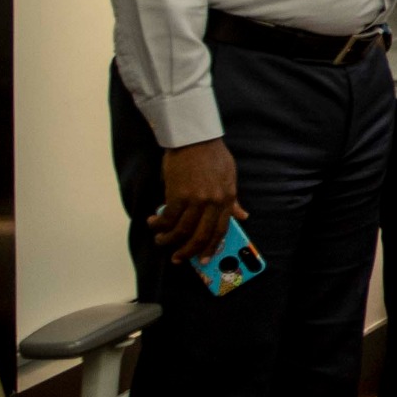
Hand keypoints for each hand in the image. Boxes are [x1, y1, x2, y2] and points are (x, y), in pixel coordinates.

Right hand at [149, 138, 245, 262]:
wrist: (194, 138)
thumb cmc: (212, 155)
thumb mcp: (230, 176)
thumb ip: (233, 199)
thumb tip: (242, 215)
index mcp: (228, 198)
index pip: (221, 230)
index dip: (211, 247)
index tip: (203, 258)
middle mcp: (214, 202)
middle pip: (201, 235)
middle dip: (188, 251)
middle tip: (177, 258)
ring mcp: (196, 200)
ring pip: (181, 230)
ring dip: (168, 239)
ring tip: (160, 240)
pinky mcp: (178, 194)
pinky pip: (167, 217)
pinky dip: (159, 224)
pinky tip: (153, 223)